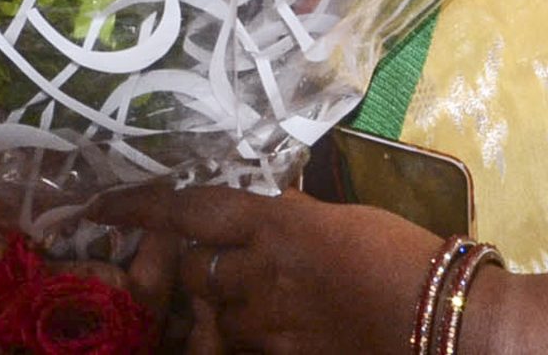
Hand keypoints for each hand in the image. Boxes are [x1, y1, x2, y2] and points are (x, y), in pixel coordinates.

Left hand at [96, 184, 442, 354]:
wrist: (444, 319)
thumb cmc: (401, 255)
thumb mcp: (337, 219)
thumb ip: (289, 219)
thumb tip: (263, 213)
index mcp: (274, 222)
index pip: (188, 210)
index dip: (140, 207)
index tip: (102, 206)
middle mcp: (259, 272)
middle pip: (192, 271)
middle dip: (191, 271)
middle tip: (199, 268)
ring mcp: (267, 323)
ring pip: (214, 318)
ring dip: (220, 311)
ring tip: (255, 304)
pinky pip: (243, 349)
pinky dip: (246, 340)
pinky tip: (270, 330)